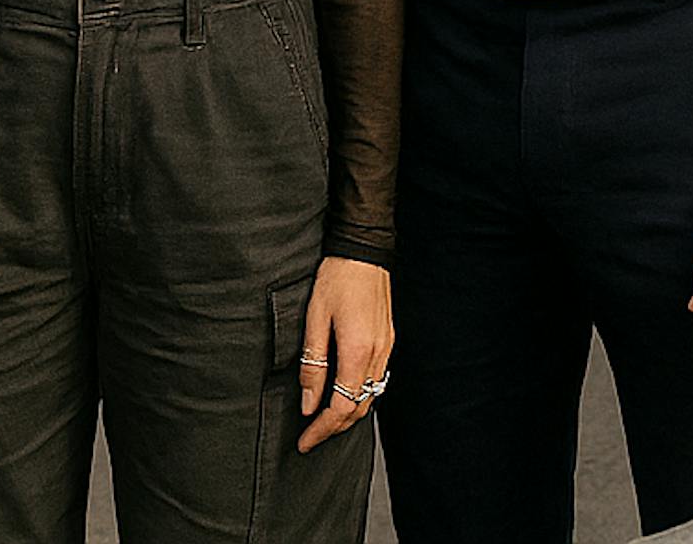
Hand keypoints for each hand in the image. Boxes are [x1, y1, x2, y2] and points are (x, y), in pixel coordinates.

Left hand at [297, 255, 392, 452]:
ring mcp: (386, 348)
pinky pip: (377, 380)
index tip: (305, 442)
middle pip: (358, 408)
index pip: (340, 407)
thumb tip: (308, 402)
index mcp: (357, 352)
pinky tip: (345, 392)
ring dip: (348, 413)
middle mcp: (376, 355)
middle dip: (334, 428)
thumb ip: (313, 363)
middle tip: (311, 437)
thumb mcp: (315, 318)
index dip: (321, 430)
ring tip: (324, 420)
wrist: (364, 249)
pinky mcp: (388, 340)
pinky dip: (360, 395)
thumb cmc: (337, 278)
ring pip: (371, 397)